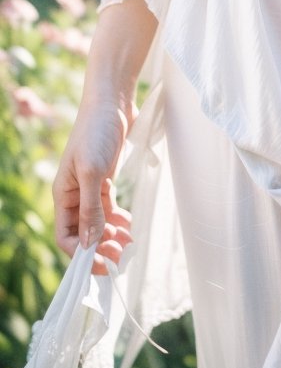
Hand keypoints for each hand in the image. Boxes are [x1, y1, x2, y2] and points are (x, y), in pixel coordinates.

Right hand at [53, 98, 135, 276]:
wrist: (111, 103)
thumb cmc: (96, 132)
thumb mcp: (92, 171)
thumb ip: (91, 208)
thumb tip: (89, 244)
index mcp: (64, 196)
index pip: (66, 236)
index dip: (82, 255)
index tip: (103, 264)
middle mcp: (75, 196)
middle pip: (83, 234)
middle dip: (100, 248)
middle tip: (122, 257)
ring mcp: (90, 189)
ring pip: (98, 224)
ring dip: (111, 237)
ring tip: (129, 244)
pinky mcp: (105, 181)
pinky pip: (109, 210)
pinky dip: (118, 221)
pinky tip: (129, 225)